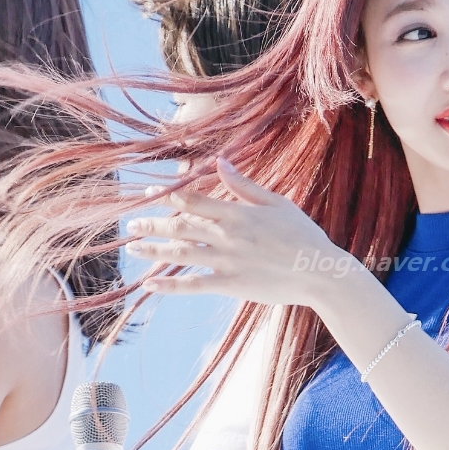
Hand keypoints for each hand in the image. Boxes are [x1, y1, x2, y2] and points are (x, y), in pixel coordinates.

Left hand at [124, 157, 357, 307]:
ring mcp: (227, 261)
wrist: (319, 272)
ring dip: (153, 251)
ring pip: (181, 254)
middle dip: (152, 225)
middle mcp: (226, 235)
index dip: (168, 197)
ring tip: (132, 248)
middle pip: (180, 226)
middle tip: (129, 225)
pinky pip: (193, 285)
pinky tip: (150, 286)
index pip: (193, 200)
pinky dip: (170, 286)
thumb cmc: (303, 236)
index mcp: (237, 212)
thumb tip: (219, 163)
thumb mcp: (277, 203)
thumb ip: (244, 185)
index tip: (148, 195)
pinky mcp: (230, 284)